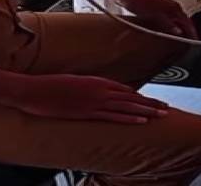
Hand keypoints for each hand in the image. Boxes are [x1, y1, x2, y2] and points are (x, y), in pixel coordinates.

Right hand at [10, 74, 168, 123]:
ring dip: (146, 110)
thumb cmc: (49, 86)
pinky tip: (142, 121)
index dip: (141, 96)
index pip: (125, 90)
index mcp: (96, 81)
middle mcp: (99, 89)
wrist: (33, 89)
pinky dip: (129, 118)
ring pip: (127, 106)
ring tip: (162, 114)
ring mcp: (94, 100)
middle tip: (167, 108)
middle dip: (151, 103)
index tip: (154, 101)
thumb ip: (88, 88)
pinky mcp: (87, 112)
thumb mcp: (73, 83)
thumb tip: (97, 93)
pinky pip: (113, 116)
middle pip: (131, 97)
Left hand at [118, 0, 197, 38]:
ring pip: (176, 20)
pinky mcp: (156, 9)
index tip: (195, 42)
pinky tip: (165, 32)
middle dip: (187, 31)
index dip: (192, 32)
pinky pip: (167, 20)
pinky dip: (170, 27)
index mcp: (173, 7)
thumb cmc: (140, 1)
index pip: (187, 22)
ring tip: (179, 40)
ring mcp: (163, 7)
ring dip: (179, 29)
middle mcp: (171, 6)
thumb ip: (168, 24)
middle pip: (183, 21)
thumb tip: (180, 33)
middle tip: (189, 44)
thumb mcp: (155, 15)